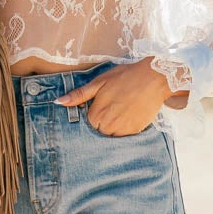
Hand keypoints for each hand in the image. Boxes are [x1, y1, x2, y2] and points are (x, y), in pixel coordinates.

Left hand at [58, 57, 175, 135]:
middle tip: (114, 105)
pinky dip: (126, 128)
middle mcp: (108, 126)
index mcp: (96, 115)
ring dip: (114, 126)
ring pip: (112, 134)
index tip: (102, 104)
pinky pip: (125, 136)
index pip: (88, 124)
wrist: (154, 78)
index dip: (94, 113)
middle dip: (103, 121)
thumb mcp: (99, 82)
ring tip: (123, 109)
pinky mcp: (136, 131)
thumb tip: (58, 103)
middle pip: (99, 131)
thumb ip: (79, 95)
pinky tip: (131, 113)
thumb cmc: (125, 77)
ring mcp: (123, 131)